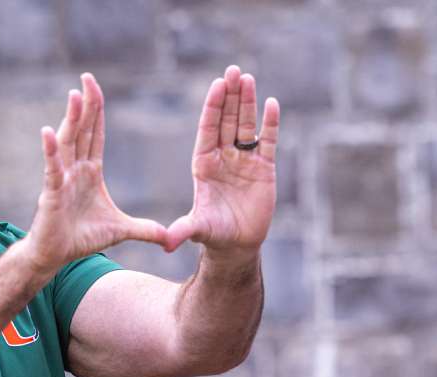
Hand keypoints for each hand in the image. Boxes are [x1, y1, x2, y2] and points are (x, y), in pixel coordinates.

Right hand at [24, 73, 165, 274]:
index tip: (96, 89)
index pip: (95, 135)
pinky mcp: (52, 194)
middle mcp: (74, 170)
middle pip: (81, 131)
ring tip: (74, 95)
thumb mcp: (120, 231)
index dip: (97, 112)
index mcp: (90, 172)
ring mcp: (62, 180)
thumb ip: (144, 230)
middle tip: (87, 77)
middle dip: (85, 104)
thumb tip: (168, 237)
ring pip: (67, 143)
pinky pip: (53, 169)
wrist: (54, 256)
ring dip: (71, 119)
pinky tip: (48, 132)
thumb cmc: (80, 238)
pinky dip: (50, 151)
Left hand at [163, 66, 279, 253]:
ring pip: (246, 125)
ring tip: (248, 78)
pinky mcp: (264, 168)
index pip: (208, 129)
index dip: (213, 107)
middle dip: (230, 96)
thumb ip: (183, 231)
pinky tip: (271, 104)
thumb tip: (165, 244)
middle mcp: (223, 157)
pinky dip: (270, 124)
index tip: (217, 85)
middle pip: (227, 120)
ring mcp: (244, 160)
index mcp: (204, 164)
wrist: (237, 244)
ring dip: (247, 103)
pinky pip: (268, 141)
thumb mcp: (198, 230)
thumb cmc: (214, 234)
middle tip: (233, 71)